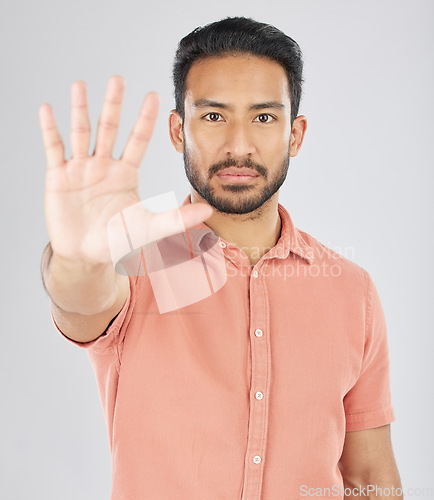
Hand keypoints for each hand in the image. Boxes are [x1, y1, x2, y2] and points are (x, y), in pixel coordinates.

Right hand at [39, 76, 211, 265]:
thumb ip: (177, 218)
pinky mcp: (59, 177)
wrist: (86, 256)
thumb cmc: (117, 241)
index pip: (137, 140)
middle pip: (109, 129)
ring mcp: (80, 169)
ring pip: (81, 132)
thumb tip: (208, 210)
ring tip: (80, 84)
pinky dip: (50, 129)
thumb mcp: (149, 229)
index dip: (145, 119)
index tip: (154, 94)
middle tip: (118, 78)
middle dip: (113, 105)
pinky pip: (54, 148)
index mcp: (125, 173)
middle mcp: (104, 166)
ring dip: (80, 109)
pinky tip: (47, 109)